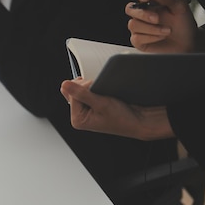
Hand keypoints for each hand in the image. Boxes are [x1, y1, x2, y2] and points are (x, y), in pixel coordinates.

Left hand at [60, 78, 174, 140]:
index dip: (85, 88)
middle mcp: (79, 116)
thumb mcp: (101, 103)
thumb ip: (82, 93)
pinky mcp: (93, 105)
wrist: (138, 121)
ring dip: (91, 86)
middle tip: (102, 95)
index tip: (99, 93)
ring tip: (104, 95)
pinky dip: (95, 87)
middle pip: (74, 91)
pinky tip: (103, 92)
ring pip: (81, 89)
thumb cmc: (122, 118)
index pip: (72, 94)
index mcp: (77, 120)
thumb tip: (65, 84)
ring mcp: (86, 110)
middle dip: (87, 87)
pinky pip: (88, 90)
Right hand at [126, 0, 198, 52]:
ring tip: (167, 30)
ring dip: (152, 28)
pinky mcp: (139, 41)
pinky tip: (161, 37)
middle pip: (129, 9)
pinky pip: (136, 38)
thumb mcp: (181, 7)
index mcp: (150, 2)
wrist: (187, 43)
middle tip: (158, 18)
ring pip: (133, 24)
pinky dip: (151, 37)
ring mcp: (139, 27)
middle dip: (144, 14)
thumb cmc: (183, 24)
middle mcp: (142, 14)